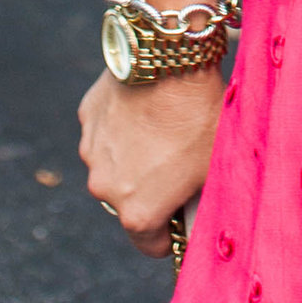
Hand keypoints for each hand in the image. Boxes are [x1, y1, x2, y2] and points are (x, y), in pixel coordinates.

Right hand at [79, 65, 224, 255]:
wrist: (170, 58)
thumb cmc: (199, 117)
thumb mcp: (214, 167)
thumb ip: (203, 204)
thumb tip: (202, 220)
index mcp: (138, 213)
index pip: (152, 244)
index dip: (172, 232)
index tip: (184, 211)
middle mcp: (106, 189)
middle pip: (131, 202)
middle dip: (152, 190)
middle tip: (179, 161)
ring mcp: (92, 152)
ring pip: (116, 166)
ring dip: (134, 157)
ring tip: (164, 129)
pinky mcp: (87, 118)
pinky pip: (107, 133)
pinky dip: (123, 127)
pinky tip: (147, 106)